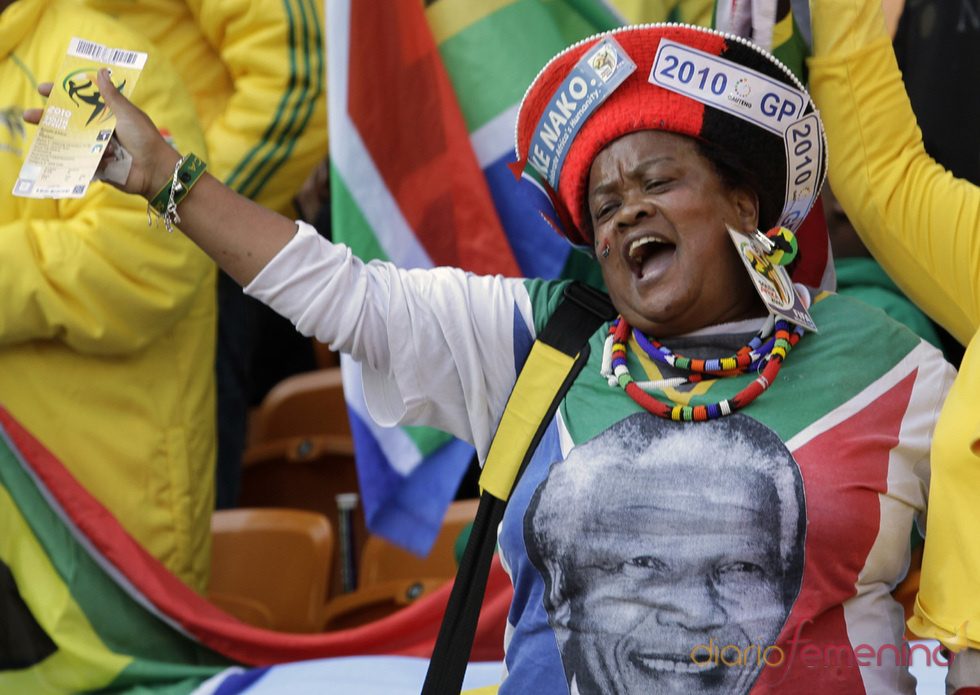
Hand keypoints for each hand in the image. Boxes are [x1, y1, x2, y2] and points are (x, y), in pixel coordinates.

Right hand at [22, 70, 178, 198]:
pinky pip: (83, 162)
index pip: (80, 102)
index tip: (43, 90)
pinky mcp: (98, 167)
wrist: (155, 171)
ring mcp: (98, 149)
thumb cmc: (145, 139)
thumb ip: (111, 96)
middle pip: (70, 123)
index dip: (61, 96)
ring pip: (74, 143)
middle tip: (29, 116)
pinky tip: (104, 161)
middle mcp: (100, 131)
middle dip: (49, 120)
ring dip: (71, 143)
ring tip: (71, 143)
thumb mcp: (127, 113)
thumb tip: (101, 71)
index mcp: (107, 115)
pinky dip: (90, 161)